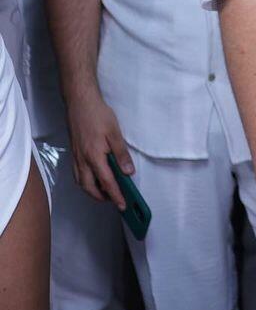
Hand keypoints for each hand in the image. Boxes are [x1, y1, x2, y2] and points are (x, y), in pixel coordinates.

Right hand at [66, 88, 133, 208]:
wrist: (80, 103)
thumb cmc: (99, 116)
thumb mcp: (115, 133)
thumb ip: (121, 154)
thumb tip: (128, 172)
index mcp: (94, 157)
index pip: (106, 182)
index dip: (115, 195)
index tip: (122, 205)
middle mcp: (83, 161)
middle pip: (90, 188)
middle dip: (102, 197)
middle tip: (115, 200)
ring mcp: (76, 158)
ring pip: (82, 183)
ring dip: (93, 192)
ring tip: (106, 192)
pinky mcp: (74, 154)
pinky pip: (78, 175)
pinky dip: (86, 182)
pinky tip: (94, 179)